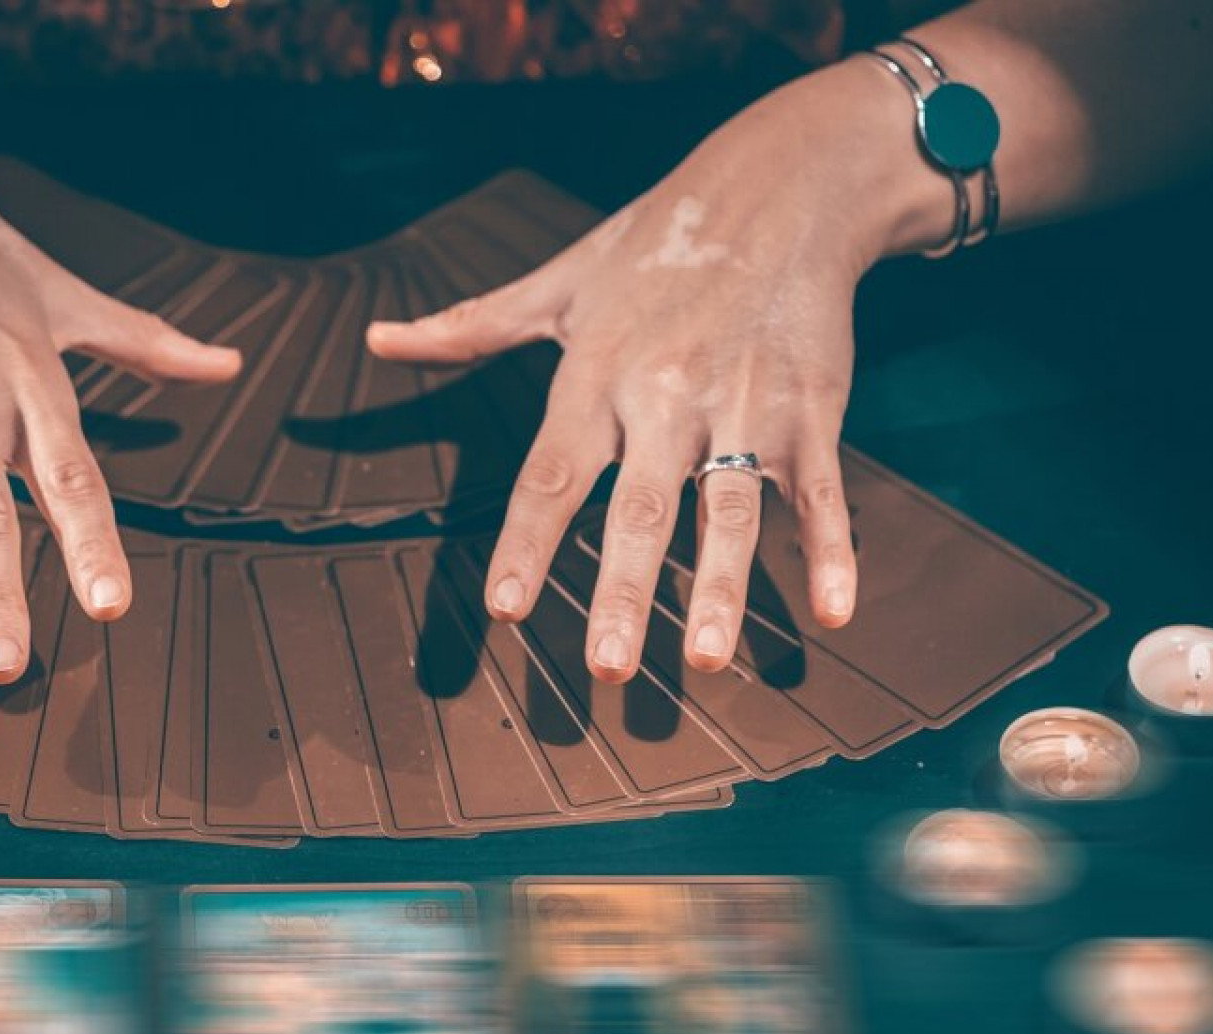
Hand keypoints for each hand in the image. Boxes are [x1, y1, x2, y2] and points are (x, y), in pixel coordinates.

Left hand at [368, 73, 905, 681]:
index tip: (507, 610)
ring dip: (723, 587)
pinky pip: (821, 490)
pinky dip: (832, 549)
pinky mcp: (812, 408)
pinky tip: (832, 612)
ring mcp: (746, 404)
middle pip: (642, 507)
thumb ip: (470, 327)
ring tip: (709, 659)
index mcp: (597, 373)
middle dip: (627, 591)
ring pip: (732, 507)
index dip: (527, 544)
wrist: (784, 184)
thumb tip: (379, 339)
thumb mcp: (560, 281)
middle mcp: (668, 395)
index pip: (551, 474)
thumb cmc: (657, 242)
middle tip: (610, 670)